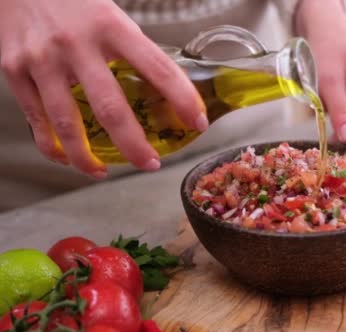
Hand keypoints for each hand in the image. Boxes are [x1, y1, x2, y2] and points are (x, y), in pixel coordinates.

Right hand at [0, 0, 206, 178]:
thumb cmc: (73, 0)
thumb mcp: (112, 15)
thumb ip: (134, 50)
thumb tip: (167, 88)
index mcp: (111, 27)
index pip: (157, 68)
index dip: (182, 98)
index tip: (197, 122)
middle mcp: (76, 44)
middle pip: (111, 108)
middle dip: (134, 145)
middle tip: (151, 164)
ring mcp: (43, 60)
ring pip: (68, 124)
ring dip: (88, 158)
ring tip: (105, 172)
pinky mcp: (14, 71)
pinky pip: (37, 121)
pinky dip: (53, 148)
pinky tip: (68, 159)